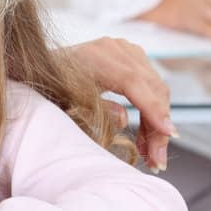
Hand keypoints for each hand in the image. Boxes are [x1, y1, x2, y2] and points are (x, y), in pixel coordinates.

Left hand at [60, 37, 176, 170]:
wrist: (42, 67)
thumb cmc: (50, 88)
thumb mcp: (67, 103)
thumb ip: (95, 110)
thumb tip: (123, 119)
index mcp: (98, 55)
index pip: (135, 82)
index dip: (153, 108)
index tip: (169, 134)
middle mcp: (116, 48)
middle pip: (152, 88)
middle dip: (159, 128)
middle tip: (157, 162)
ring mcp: (127, 51)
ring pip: (157, 91)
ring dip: (157, 125)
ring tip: (152, 156)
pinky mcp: (132, 58)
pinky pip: (151, 87)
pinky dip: (152, 113)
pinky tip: (147, 138)